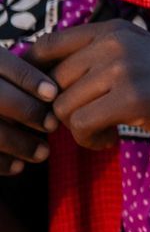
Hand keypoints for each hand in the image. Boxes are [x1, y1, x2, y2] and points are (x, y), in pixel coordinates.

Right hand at [0, 48, 57, 175]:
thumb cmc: (2, 89)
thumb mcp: (3, 73)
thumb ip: (23, 75)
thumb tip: (61, 91)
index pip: (2, 63)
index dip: (28, 79)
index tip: (53, 93)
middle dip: (26, 110)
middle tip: (52, 125)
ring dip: (17, 143)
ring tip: (43, 153)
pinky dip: (0, 162)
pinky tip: (19, 167)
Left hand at [25, 20, 149, 155]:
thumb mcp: (138, 59)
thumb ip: (96, 60)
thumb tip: (42, 80)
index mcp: (114, 29)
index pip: (45, 47)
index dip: (39, 79)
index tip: (58, 100)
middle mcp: (115, 41)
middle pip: (52, 83)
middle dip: (65, 110)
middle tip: (93, 122)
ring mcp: (125, 67)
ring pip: (63, 107)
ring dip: (79, 129)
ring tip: (106, 132)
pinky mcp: (134, 97)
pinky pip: (82, 125)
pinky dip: (91, 140)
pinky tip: (113, 139)